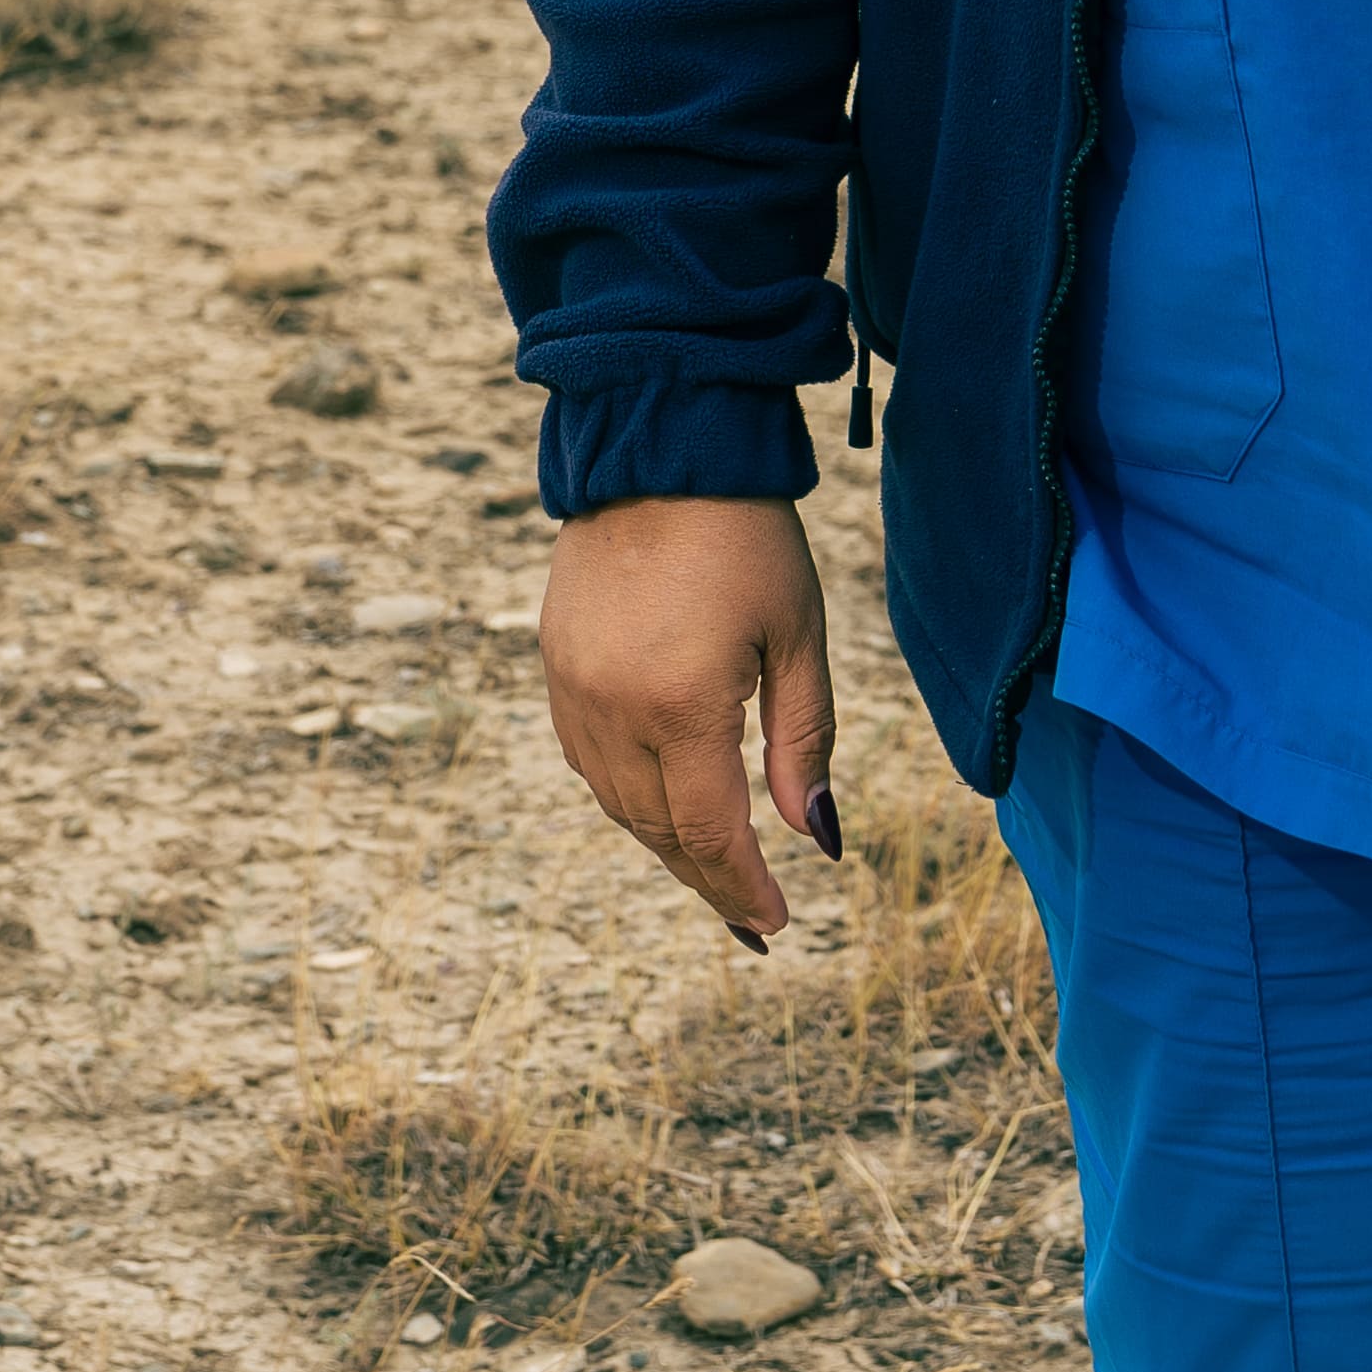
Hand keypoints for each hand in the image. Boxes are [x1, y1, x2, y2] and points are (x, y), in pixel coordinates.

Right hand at [538, 496, 834, 947]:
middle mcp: (614, 708)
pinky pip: (586, 759)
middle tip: (750, 915)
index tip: (777, 923)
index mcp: (682, 705)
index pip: (712, 833)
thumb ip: (804, 741)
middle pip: (659, 831)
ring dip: (664, 843)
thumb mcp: (797, 635)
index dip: (744, 888)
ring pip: (616, 803)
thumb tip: (816, 835)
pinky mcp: (555, 663)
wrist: (659, 448)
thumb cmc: (748, 536)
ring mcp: (574, 688)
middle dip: (707, 879)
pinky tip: (660, 803)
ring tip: (713, 869)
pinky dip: (625, 795)